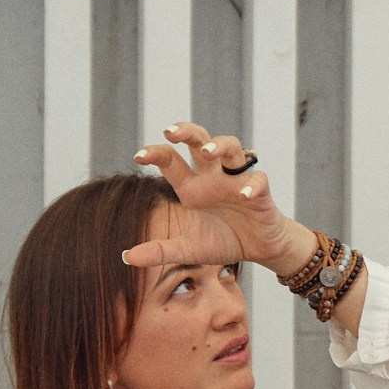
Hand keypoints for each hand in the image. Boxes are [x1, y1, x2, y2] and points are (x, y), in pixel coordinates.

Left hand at [125, 121, 315, 275]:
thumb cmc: (224, 241)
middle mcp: (213, 178)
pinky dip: (251, 185)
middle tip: (170, 131)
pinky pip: (258, 180)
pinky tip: (242, 195)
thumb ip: (160, 251)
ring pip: (232, 149)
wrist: (259, 249)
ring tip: (206, 152)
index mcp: (193, 187)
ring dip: (220, 145)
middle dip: (187, 132)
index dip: (156, 154)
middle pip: (201, 141)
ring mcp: (238, 181)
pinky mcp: (261, 194)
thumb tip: (127, 257)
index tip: (138, 156)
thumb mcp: (188, 249)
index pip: (171, 162)